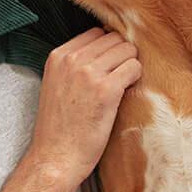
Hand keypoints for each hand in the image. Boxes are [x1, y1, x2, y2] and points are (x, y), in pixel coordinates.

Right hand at [27, 27, 140, 187]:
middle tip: (119, 76)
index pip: (95, 33)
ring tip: (123, 86)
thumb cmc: (59, 126)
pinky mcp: (106, 90)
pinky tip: (127, 93)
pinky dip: (136, 78)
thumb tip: (105, 48)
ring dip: (130, 66)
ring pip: (127, 50)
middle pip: (113, 39)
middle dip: (121, 55)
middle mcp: (72, 59)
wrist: (55, 158)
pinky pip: (134, 68)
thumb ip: (74, 63)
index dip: (107, 49)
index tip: (109, 65)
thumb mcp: (56, 83)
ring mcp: (89, 73)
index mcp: (58, 56)